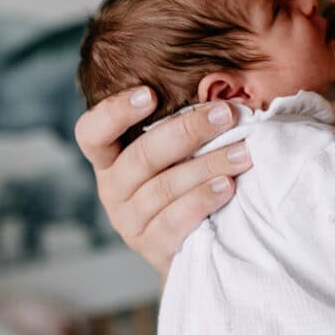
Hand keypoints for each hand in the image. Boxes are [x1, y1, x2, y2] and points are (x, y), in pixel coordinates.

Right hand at [74, 88, 252, 273]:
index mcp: (110, 160)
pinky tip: (229, 186)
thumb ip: (182, 124)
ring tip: (243, 153)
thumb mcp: (178, 153)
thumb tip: (223, 88)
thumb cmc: (189, 182)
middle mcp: (112, 189)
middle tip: (226, 114)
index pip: (91, 133)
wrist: (196, 247)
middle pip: (141, 156)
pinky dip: (204, 199)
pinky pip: (175, 220)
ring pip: (164, 187)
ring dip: (208, 165)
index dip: (114, 112)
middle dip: (188, 130)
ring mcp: (129, 222)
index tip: (149, 93)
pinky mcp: (152, 247)